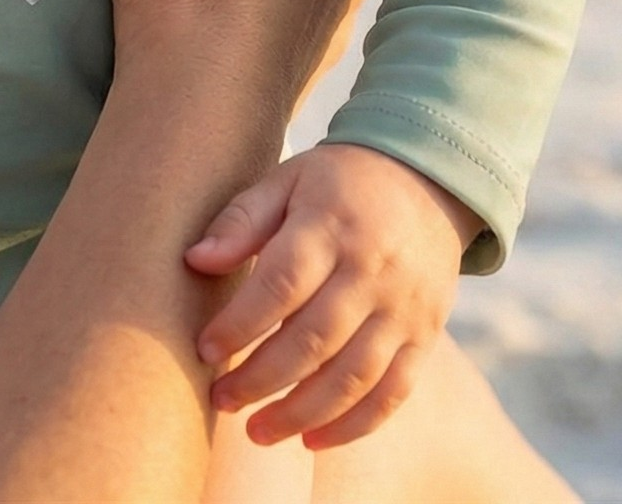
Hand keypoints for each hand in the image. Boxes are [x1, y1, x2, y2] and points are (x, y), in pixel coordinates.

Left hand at [188, 143, 477, 448]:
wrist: (425, 180)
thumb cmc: (337, 183)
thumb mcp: (288, 180)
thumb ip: (242, 219)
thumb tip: (195, 260)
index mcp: (331, 223)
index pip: (283, 282)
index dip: (241, 322)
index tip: (204, 349)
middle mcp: (371, 269)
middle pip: (315, 338)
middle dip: (262, 378)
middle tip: (221, 400)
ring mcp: (403, 307)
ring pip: (353, 375)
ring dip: (302, 412)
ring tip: (257, 431)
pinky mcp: (425, 335)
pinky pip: (392, 392)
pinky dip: (353, 425)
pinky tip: (312, 440)